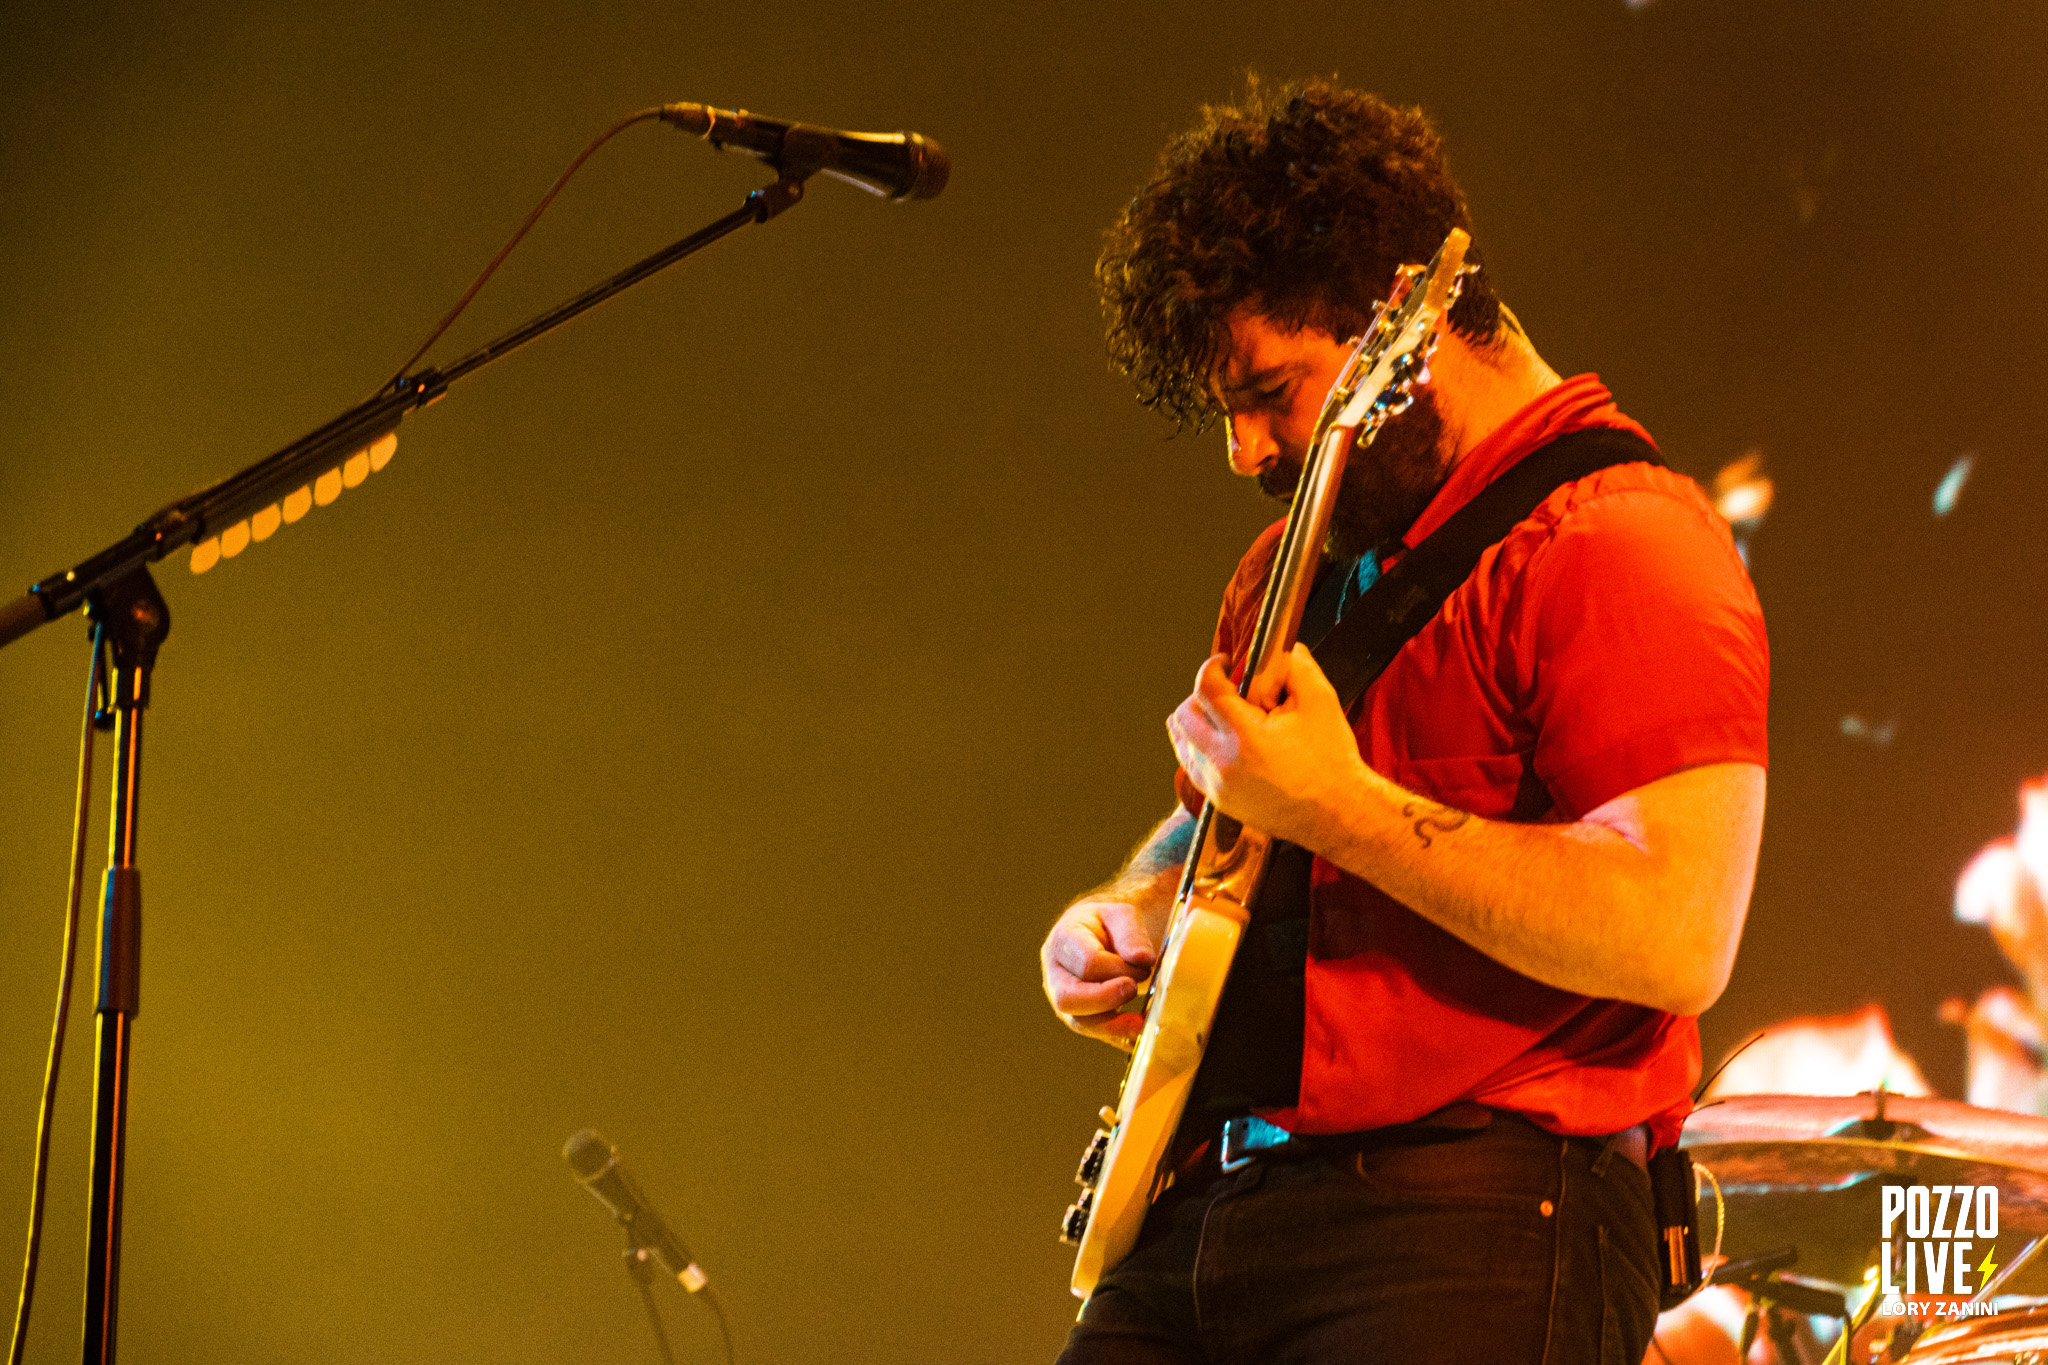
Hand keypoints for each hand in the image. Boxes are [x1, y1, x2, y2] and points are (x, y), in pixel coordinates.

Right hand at [1041, 898, 1155, 1047]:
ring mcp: (1063, 998)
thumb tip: (1141, 958)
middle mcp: (1055, 973)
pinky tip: (1136, 1028)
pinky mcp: (1078, 1016)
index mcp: (1063, 940)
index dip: (1119, 969)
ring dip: (1113, 1023)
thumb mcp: (1122, 915)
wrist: (1102, 935)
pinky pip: (1094, 1033)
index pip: (1087, 963)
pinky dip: (1117, 1034)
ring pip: (1079, 1022)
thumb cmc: (1110, 924)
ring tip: (1139, 1020)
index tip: (1144, 965)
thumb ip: (1132, 933)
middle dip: (1105, 999)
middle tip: (1133, 990)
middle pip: (1067, 998)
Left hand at [1165, 644, 1367, 849]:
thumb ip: (1295, 666)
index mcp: (1246, 736)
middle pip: (1184, 714)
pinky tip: (1224, 740)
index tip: (1225, 663)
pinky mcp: (1219, 800)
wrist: (1338, 813)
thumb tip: (1280, 648)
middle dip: (1202, 694)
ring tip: (1224, 715)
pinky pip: (1191, 765)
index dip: (1213, 667)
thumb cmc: (1331, 759)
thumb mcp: (1320, 701)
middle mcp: (1223, 763)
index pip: (1206, 689)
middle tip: (1228, 689)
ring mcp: (1217, 785)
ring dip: (1197, 720)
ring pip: (1181, 741)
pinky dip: (1199, 747)